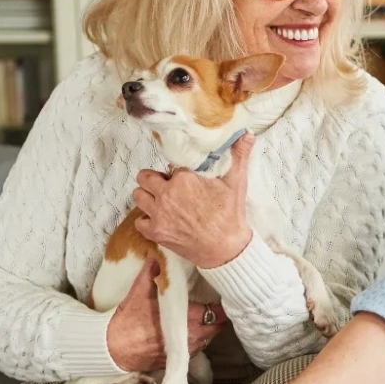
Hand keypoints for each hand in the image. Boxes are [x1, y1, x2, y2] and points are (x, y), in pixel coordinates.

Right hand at [107, 259, 230, 372]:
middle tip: (214, 305)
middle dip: (218, 316)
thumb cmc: (128, 320)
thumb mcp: (139, 291)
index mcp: (189, 318)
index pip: (218, 311)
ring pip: (208, 338)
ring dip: (208, 328)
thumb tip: (156, 253)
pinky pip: (197, 348)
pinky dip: (198, 339)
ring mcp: (187, 350)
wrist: (113, 349)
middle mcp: (193, 336)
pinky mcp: (179, 359)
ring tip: (205, 316)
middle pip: (217, 326)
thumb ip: (151, 271)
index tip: (220, 294)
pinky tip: (191, 331)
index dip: (220, 303)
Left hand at [133, 133, 255, 269]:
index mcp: (183, 179)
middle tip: (166, 187)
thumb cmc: (230, 215)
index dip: (176, 172)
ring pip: (137, 196)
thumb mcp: (236, 183)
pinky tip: (160, 220)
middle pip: (144, 177)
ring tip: (161, 201)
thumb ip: (238, 156)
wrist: (226, 248)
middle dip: (153, 180)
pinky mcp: (156, 232)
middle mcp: (167, 194)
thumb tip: (247, 134)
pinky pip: (139, 221)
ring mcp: (159, 214)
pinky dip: (147, 220)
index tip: (185, 179)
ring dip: (147, 197)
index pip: (169, 167)